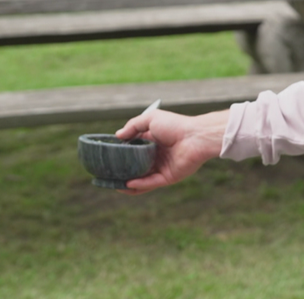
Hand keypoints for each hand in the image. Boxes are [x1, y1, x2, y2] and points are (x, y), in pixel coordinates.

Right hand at [114, 108, 230, 194]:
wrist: (195, 136)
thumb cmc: (175, 125)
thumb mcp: (150, 119)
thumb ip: (133, 126)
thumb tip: (117, 136)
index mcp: (153, 142)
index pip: (134, 150)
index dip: (122, 154)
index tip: (108, 157)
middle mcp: (157, 156)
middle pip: (136, 166)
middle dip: (123, 171)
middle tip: (108, 174)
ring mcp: (162, 167)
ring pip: (142, 179)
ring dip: (128, 183)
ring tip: (114, 184)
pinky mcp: (168, 177)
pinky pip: (151, 183)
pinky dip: (139, 185)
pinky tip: (127, 184)